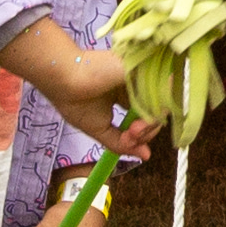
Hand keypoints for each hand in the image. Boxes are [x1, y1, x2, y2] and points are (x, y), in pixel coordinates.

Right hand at [22, 28, 149, 159]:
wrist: (64, 81)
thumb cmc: (76, 102)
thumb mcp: (100, 130)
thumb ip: (123, 143)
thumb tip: (146, 156)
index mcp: (124, 96)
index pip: (144, 118)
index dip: (141, 133)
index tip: (128, 138)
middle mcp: (135, 86)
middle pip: (154, 113)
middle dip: (146, 131)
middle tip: (132, 134)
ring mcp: (139, 78)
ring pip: (160, 105)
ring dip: (150, 125)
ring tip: (134, 130)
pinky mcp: (142, 71)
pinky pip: (161, 93)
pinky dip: (154, 112)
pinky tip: (140, 121)